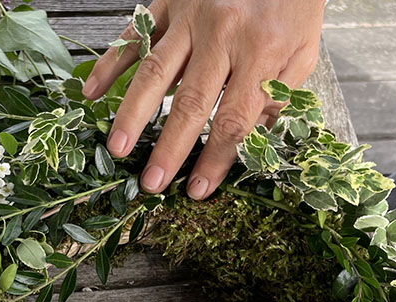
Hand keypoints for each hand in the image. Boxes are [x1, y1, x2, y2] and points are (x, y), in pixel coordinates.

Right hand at [83, 0, 325, 198]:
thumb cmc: (293, 4)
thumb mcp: (303, 52)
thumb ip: (277, 96)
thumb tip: (249, 140)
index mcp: (261, 52)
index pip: (233, 119)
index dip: (215, 159)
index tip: (197, 189)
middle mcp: (222, 35)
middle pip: (190, 103)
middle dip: (169, 148)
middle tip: (151, 183)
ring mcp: (191, 16)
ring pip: (155, 71)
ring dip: (133, 113)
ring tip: (117, 147)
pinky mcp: (170, 1)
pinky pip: (135, 35)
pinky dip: (110, 63)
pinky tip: (93, 92)